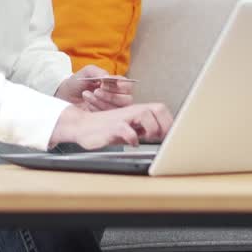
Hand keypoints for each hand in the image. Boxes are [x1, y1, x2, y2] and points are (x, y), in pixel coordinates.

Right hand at [49, 103, 173, 149]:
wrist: (81, 126)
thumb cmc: (105, 129)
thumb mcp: (128, 128)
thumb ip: (144, 129)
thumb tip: (163, 135)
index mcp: (137, 111)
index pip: (161, 110)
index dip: (169, 122)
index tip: (170, 136)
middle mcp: (131, 112)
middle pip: (158, 108)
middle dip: (164, 124)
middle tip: (160, 137)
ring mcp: (121, 118)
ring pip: (144, 114)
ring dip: (151, 128)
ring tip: (146, 138)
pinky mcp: (111, 127)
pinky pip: (126, 129)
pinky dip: (132, 137)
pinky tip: (131, 143)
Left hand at [54, 64, 133, 111]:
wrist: (65, 96)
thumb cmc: (78, 83)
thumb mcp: (86, 72)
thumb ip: (97, 71)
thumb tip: (107, 77)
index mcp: (116, 84)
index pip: (127, 85)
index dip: (118, 85)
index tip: (103, 83)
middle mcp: (118, 97)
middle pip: (126, 99)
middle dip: (110, 96)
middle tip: (96, 91)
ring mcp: (113, 109)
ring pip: (117, 109)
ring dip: (101, 102)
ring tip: (86, 95)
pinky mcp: (106, 119)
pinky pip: (108, 118)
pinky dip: (97, 110)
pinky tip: (87, 105)